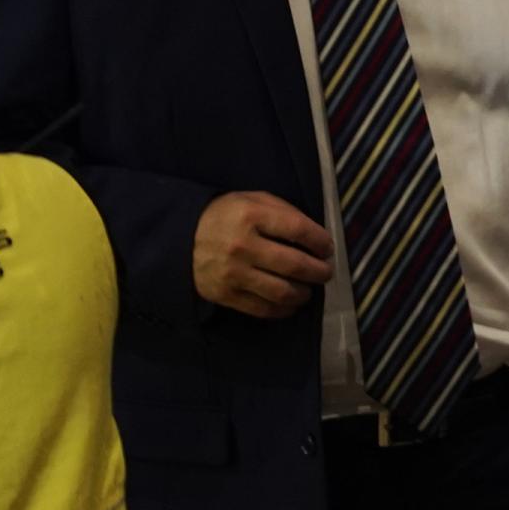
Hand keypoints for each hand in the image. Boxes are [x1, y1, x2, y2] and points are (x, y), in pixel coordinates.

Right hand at [191, 191, 334, 317]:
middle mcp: (243, 245)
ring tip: (309, 289)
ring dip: (304, 293)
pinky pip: (263, 308)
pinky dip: (283, 309)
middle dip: (319, 271)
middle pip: (294, 264)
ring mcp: (233, 273)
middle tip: (325, 272)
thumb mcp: (252, 199)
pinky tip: (291, 303)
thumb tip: (316, 236)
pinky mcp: (226, 294)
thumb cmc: (225, 215)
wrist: (181, 237)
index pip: (298, 230)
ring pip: (282, 291)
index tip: (328, 248)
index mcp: (251, 215)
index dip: (320, 241)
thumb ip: (284, 211)